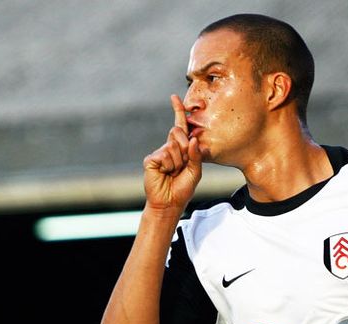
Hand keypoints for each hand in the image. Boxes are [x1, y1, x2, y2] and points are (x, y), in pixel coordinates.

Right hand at [143, 95, 202, 212]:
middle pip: (178, 133)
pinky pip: (165, 155)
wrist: (170, 202)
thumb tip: (192, 140)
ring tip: (173, 172)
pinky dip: (169, 165)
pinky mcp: (151, 159)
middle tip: (182, 166)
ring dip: (178, 161)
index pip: (180, 126)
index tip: (174, 97)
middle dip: (185, 149)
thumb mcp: (196, 171)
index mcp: (181, 148)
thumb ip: (196, 155)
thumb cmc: (183, 188)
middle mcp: (169, 147)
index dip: (178, 111)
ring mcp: (159, 153)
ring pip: (173, 146)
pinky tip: (165, 173)